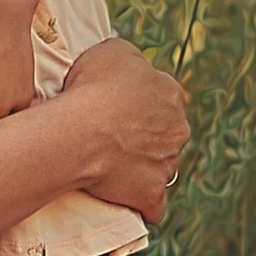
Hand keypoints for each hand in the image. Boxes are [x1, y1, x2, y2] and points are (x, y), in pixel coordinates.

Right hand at [43, 37, 190, 226]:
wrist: (78, 133)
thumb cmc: (90, 89)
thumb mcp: (111, 51)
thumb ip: (130, 58)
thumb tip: (132, 65)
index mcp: (171, 93)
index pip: (162, 99)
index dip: (138, 105)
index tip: (115, 109)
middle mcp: (177, 129)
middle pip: (165, 135)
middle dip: (145, 138)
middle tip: (111, 138)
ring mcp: (167, 164)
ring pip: (160, 168)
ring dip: (142, 168)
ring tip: (109, 167)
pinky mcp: (152, 194)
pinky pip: (152, 205)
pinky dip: (141, 203)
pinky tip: (123, 199)